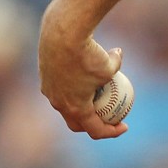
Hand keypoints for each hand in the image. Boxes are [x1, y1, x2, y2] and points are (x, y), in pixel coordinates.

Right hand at [38, 17, 127, 138]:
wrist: (61, 34)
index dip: (111, 132)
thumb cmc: (89, 53)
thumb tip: (118, 55)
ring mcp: (49, 90)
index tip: (124, 125)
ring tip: (93, 96)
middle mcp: (58, 103)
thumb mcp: (110, 63)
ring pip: (65, 103)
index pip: (94, 130)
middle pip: (76, 123)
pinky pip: (59, 86)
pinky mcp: (44, 76)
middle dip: (90, 125)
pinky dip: (71, 84)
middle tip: (107, 118)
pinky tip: (81, 71)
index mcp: (76, 108)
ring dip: (79, 104)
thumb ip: (116, 64)